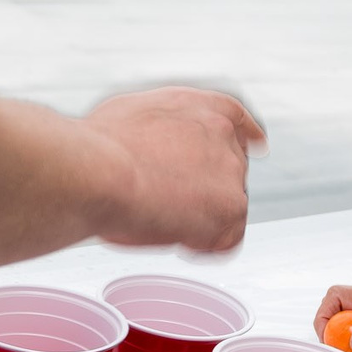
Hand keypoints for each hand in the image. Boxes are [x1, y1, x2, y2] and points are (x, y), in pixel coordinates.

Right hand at [80, 88, 263, 251]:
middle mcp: (224, 134)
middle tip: (158, 200)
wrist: (99, 170)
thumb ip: (156, 127)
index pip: (237, 120)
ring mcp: (231, 171)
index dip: (245, 135)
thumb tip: (148, 144)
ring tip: (154, 214)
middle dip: (201, 190)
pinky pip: (225, 240)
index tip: (255, 144)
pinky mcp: (231, 208)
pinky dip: (201, 245)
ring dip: (196, 218)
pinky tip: (171, 234)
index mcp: (200, 106)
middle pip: (227, 171)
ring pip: (224, 207)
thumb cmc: (97, 147)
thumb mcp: (129, 115)